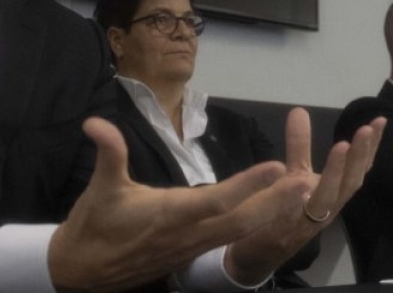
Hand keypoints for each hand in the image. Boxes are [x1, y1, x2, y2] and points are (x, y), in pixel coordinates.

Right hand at [48, 117, 294, 291]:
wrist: (84, 271)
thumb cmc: (95, 226)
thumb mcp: (100, 189)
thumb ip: (108, 153)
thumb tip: (94, 122)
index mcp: (170, 215)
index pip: (217, 199)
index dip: (248, 185)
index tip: (277, 166)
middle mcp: (189, 233)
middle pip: (242, 220)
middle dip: (276, 202)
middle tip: (307, 181)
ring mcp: (194, 246)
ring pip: (241, 231)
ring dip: (273, 212)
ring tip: (302, 191)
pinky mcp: (194, 251)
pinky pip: (232, 237)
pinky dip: (257, 223)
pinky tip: (275, 210)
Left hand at [224, 109, 384, 283]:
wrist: (257, 253)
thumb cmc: (281, 211)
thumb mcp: (293, 174)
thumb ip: (298, 145)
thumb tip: (300, 110)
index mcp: (334, 193)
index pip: (359, 169)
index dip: (371, 147)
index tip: (380, 122)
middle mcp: (328, 209)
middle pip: (351, 183)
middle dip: (360, 157)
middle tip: (367, 129)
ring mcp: (309, 222)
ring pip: (329, 198)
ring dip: (337, 173)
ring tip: (343, 146)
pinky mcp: (286, 232)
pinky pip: (297, 215)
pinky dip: (301, 198)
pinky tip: (302, 183)